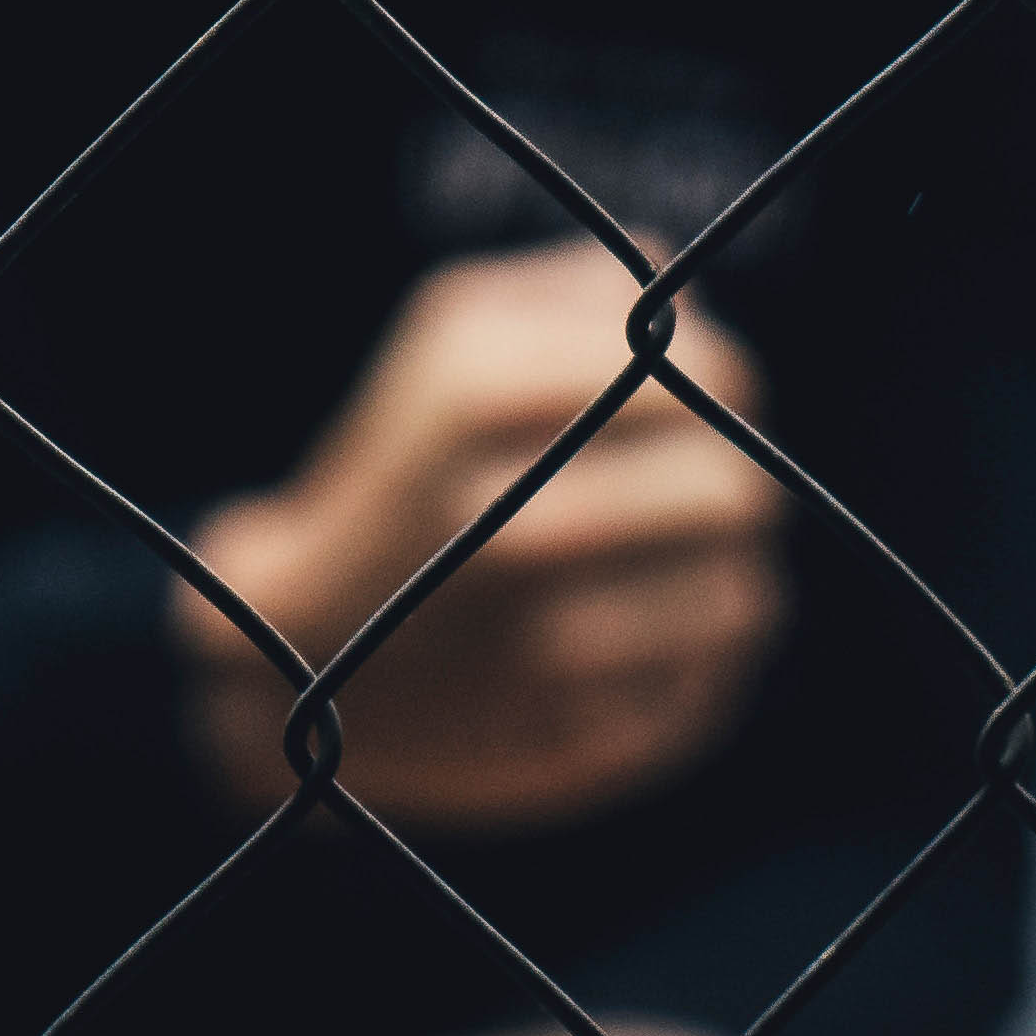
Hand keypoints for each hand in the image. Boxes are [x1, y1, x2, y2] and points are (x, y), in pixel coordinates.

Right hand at [178, 241, 784, 830]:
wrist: (293, 654)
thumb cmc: (398, 471)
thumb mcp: (451, 341)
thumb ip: (574, 293)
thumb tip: (687, 289)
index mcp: (483, 394)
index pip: (707, 373)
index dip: (720, 382)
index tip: (697, 401)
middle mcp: (513, 524)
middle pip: (735, 492)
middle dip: (727, 486)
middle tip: (698, 489)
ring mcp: (541, 650)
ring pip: (742, 597)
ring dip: (718, 579)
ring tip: (668, 570)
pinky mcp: (570, 746)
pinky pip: (706, 690)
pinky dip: (690, 663)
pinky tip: (638, 643)